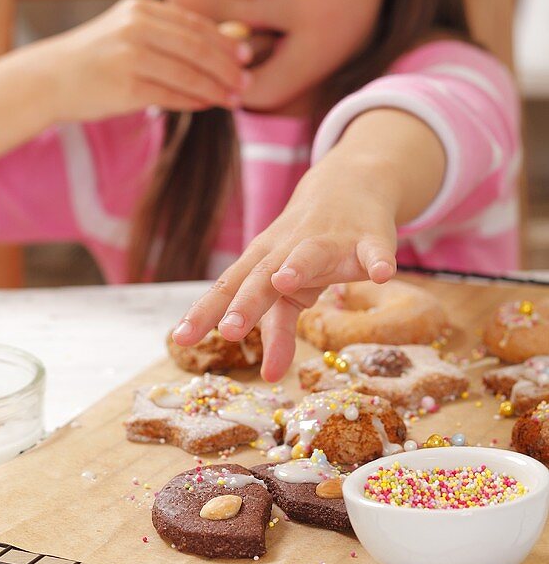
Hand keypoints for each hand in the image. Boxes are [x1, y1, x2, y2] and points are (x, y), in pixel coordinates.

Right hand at [56, 0, 252, 120]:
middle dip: (227, 67)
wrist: (49, 78)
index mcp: (139, 10)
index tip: (245, 57)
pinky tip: (207, 105)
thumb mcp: (128, 31)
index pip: (194, 25)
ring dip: (216, 88)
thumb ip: (170, 34)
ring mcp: (129, 57)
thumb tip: (225, 43)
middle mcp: (135, 28)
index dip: (224, 43)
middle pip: (197, 47)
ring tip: (234, 99)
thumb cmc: (95, 57)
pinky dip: (194, 101)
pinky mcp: (125, 87)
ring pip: (188, 73)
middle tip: (246, 82)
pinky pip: (171, 95)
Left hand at [171, 153, 397, 382]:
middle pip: (262, 277)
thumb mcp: (290, 290)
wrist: (348, 187)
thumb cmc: (306, 248)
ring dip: (296, 266)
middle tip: (229, 330)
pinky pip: (374, 250)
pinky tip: (383, 275)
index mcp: (262, 262)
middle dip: (245, 302)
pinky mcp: (368, 238)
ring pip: (309, 254)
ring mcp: (328, 241)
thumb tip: (268, 377)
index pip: (227, 289)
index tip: (181, 339)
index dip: (204, 313)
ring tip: (284, 282)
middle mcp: (288, 250)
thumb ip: (279, 330)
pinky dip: (378, 260)